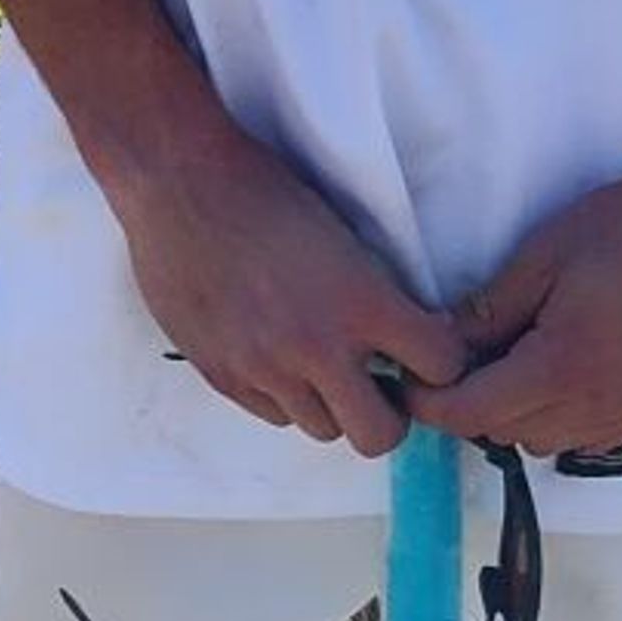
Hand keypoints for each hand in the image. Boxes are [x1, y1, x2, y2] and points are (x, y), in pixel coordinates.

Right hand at [111, 119, 467, 455]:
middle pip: (380, 436)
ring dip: (332, 405)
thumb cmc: (264, 191)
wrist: (179, 184)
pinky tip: (277, 355)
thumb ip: (375, 295)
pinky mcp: (223, 377)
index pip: (441, 365)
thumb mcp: (342, 236)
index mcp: (360, 302)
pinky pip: (274, 415)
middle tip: (380, 382)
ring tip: (320, 363)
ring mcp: (265, 370)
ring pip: (323, 430)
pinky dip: (285, 397)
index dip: (442, 360)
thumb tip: (406, 336)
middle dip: (389, 414)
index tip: (428, 348)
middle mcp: (317, 348)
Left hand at [402, 150, 621, 463]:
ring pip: (545, 443)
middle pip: (503, 434)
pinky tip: (561, 372)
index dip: (431, 401)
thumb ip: (486, 312)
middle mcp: (596, 407)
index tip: (412, 378)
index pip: (472, 414)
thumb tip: (437, 346)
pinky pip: (587, 437)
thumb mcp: (540, 259)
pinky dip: (561, 418)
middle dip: (472, 404)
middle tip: (463, 357)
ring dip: (517, 415)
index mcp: (560, 368)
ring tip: (515, 360)